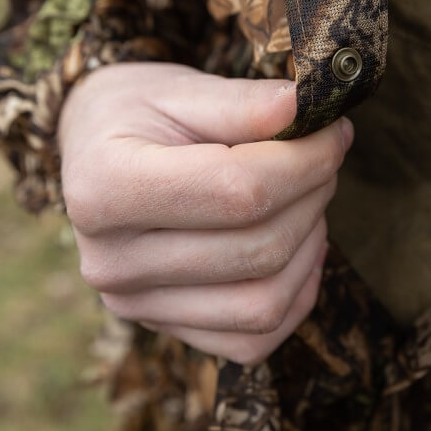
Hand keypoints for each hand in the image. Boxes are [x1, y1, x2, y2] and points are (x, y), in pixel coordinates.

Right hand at [59, 63, 352, 363]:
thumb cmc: (139, 114)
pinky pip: (254, 340)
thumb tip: (310, 107)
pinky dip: (295, 295)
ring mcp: (136, 305)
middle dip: (314, 196)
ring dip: (310, 246)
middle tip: (322, 158)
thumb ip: (245, 103)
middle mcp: (112, 261)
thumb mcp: (182, 90)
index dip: (307, 162)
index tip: (334, 131)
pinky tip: (297, 248)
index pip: (240, 191)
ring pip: (265, 303)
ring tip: (306, 199)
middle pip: (259, 248)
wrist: (95, 153)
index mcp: (107, 188)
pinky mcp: (163, 328)